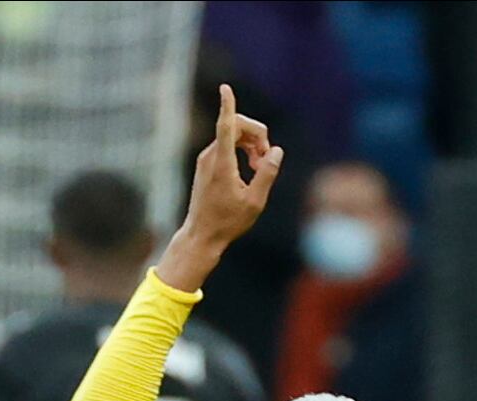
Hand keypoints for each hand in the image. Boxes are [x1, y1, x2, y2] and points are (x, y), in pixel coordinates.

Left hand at [160, 84, 283, 291]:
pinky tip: (251, 170)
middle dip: (258, 136)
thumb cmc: (227, 222)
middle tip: (266, 161)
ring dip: (252, 145)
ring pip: (233, 136)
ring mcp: (206, 159)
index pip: (226, 127)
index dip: (228, 106)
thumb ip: (267, 173)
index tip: (225, 88)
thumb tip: (276, 151)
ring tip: (260, 169)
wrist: (201, 235)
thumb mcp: (255, 201)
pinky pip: (227, 146)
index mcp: (222, 164)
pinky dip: (242, 151)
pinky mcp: (207, 164)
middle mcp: (211, 156)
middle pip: (237, 127)